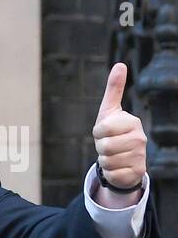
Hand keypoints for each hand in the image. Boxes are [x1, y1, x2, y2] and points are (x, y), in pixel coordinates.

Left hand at [93, 62, 146, 196]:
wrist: (124, 159)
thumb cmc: (113, 132)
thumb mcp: (110, 111)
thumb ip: (114, 89)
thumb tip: (120, 64)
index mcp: (132, 122)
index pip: (102, 129)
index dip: (98, 132)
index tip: (105, 132)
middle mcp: (140, 138)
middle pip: (104, 146)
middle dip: (100, 147)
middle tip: (108, 146)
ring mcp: (140, 156)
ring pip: (106, 161)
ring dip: (104, 160)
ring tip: (113, 155)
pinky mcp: (136, 172)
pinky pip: (112, 173)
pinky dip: (110, 172)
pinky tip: (118, 167)